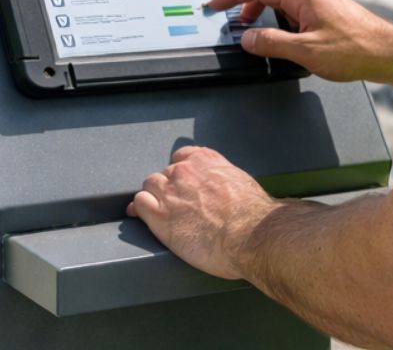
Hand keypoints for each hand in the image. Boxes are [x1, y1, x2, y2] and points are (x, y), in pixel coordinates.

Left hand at [128, 146, 276, 280]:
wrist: (250, 234)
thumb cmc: (253, 215)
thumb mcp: (242, 183)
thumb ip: (226, 179)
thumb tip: (229, 190)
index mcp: (206, 160)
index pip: (181, 157)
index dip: (180, 174)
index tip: (183, 185)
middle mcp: (185, 171)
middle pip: (164, 174)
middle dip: (168, 189)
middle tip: (178, 206)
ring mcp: (170, 192)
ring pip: (148, 187)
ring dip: (153, 198)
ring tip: (162, 213)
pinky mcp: (160, 215)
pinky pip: (139, 204)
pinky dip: (140, 210)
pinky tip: (145, 218)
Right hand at [209, 0, 392, 90]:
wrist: (387, 52)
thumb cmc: (357, 49)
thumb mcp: (306, 52)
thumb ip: (272, 43)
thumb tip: (249, 38)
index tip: (217, 3)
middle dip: (246, 0)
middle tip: (234, 19)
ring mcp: (320, 0)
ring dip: (264, 9)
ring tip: (257, 32)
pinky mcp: (327, 10)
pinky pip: (294, 5)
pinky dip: (279, 16)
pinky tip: (282, 36)